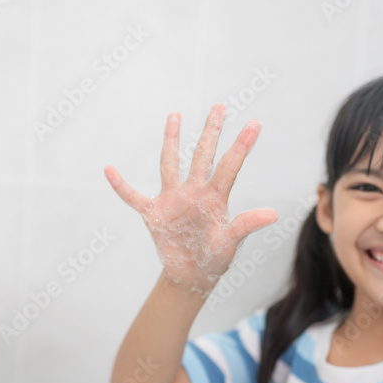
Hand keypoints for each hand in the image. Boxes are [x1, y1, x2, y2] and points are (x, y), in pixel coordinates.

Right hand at [105, 104, 277, 294]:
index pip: (230, 165)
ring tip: (175, 115)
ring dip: (171, 140)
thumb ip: (247, 224)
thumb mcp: (231, 241)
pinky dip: (120, 186)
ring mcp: (172, 200)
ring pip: (170, 163)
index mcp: (215, 197)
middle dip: (211, 131)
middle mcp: (194, 192)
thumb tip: (274, 214)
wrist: (192, 276)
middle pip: (203, 155)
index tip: (255, 123)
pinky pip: (133, 197)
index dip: (242, 145)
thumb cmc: (215, 257)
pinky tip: (108, 170)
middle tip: (219, 106)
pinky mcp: (153, 213)